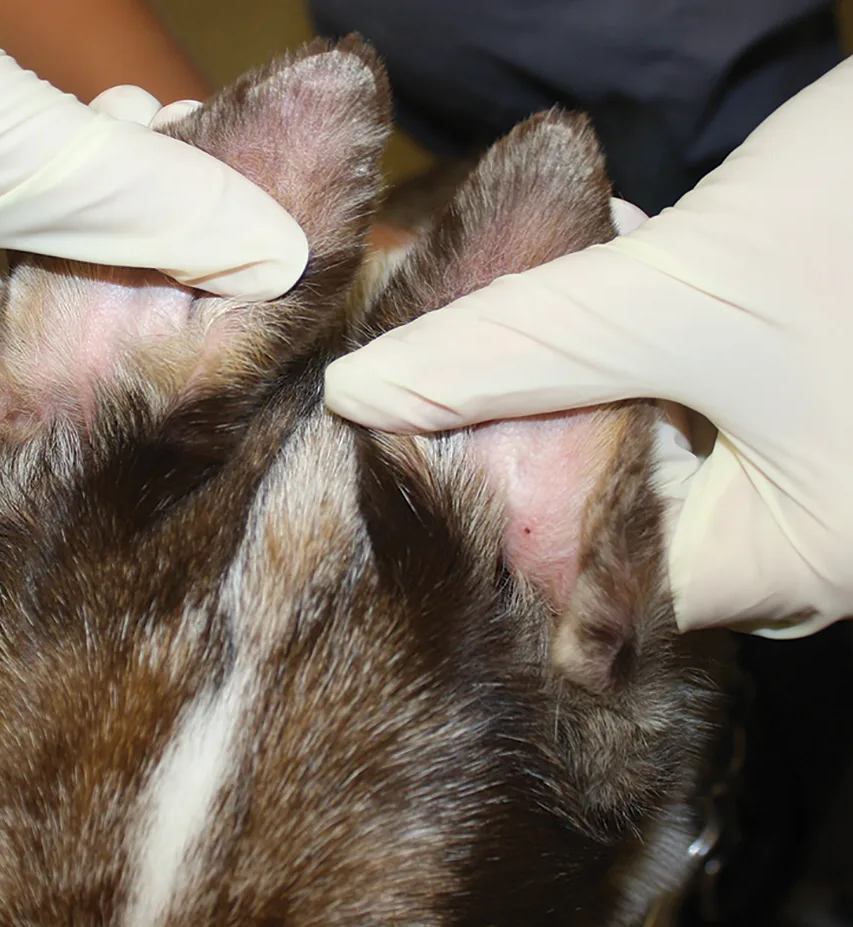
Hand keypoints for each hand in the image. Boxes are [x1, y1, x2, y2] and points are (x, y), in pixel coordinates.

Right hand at [0, 0, 306, 393]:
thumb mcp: (2, 156)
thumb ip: (145, 208)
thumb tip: (278, 260)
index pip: (38, 363)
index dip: (142, 336)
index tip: (237, 304)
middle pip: (60, 289)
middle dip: (148, 250)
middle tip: (235, 224)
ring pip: (63, 214)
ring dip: (136, 183)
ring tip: (190, 143)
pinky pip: (44, 153)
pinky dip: (99, 139)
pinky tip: (138, 115)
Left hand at [325, 58, 852, 637]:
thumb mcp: (690, 290)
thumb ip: (522, 350)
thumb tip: (363, 395)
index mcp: (795, 557)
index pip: (600, 570)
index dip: (505, 500)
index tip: (415, 434)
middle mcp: (820, 532)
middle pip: (629, 495)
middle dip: (546, 414)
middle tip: (454, 351)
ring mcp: (831, 458)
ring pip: (669, 426)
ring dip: (597, 353)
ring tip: (529, 286)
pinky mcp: (831, 385)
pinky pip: (717, 374)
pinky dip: (659, 321)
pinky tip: (619, 253)